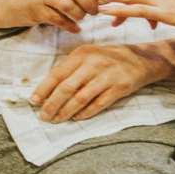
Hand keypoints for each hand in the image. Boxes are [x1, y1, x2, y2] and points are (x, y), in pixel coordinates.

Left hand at [31, 44, 165, 120]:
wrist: (141, 59)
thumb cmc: (108, 59)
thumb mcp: (88, 56)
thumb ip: (70, 69)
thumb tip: (47, 90)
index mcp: (82, 54)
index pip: (57, 74)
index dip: (44, 89)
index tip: (34, 102)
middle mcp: (94, 63)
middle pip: (67, 88)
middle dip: (52, 105)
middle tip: (44, 116)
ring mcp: (107, 75)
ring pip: (81, 98)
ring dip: (66, 111)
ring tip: (57, 119)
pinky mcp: (119, 87)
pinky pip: (98, 104)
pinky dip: (86, 113)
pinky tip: (77, 118)